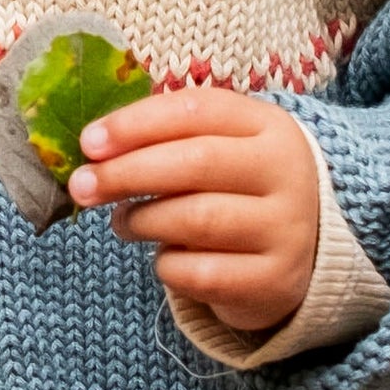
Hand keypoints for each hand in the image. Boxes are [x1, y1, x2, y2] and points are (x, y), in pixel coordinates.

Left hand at [66, 88, 326, 342]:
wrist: (307, 253)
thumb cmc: (240, 190)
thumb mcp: (221, 150)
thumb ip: (166, 141)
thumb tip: (93, 149)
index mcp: (270, 126)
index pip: (198, 109)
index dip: (136, 123)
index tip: (88, 142)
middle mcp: (286, 172)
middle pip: (196, 162)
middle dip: (127, 172)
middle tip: (82, 186)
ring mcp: (287, 228)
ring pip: (196, 218)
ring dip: (142, 220)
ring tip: (124, 222)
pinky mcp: (276, 280)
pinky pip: (201, 272)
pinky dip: (168, 266)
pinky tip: (165, 258)